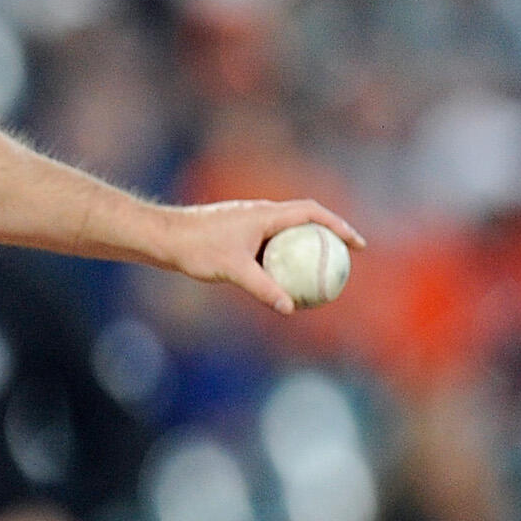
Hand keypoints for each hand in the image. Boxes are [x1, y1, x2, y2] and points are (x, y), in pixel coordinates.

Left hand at [152, 199, 367, 315]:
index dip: (339, 225)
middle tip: (346, 259)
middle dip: (329, 236)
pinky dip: (283, 259)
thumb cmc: (196, 248)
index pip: (312, 213)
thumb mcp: (232, 270)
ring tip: (322, 273)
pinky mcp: (238, 234)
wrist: (163, 237)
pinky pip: (270, 245)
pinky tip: (284, 283)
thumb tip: (289, 307)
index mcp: (266, 213)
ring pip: (287, 234)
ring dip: (305, 248)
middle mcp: (261, 213)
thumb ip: (262, 287)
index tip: (356, 244)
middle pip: (305, 221)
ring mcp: (249, 222)